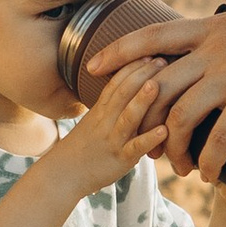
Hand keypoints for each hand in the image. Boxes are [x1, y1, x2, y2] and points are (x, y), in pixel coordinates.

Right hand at [58, 52, 171, 193]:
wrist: (60, 175)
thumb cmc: (83, 148)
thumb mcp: (94, 121)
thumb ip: (113, 104)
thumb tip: (133, 87)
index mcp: (100, 110)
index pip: (115, 81)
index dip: (131, 65)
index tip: (149, 50)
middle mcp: (105, 121)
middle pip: (122, 92)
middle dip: (142, 74)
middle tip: (162, 59)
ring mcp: (112, 140)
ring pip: (128, 117)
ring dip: (143, 100)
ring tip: (158, 83)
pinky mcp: (119, 160)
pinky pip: (135, 148)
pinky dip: (149, 139)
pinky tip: (165, 131)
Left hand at [87, 0, 225, 183]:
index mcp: (210, 28)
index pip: (150, 37)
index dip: (118, 53)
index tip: (94, 68)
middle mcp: (213, 51)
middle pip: (157, 88)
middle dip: (143, 121)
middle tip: (145, 146)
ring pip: (181, 119)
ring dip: (174, 150)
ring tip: (179, 170)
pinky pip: (220, 139)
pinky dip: (208, 162)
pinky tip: (208, 176)